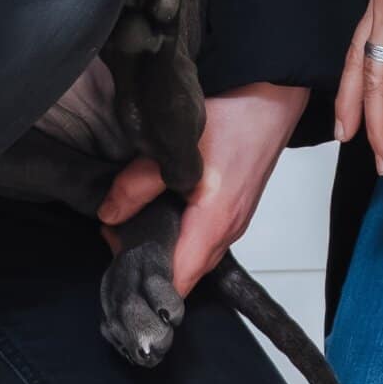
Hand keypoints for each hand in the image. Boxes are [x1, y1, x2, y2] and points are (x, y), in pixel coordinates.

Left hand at [96, 82, 307, 295]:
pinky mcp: (233, 211)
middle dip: (147, 264)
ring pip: (193, 257)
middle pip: (184, 274)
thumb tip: (109, 214)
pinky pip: (202, 240)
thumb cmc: (234, 118)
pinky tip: (157, 212)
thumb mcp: (178, 147)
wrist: (273, 98)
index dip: (145, 284)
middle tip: (114, 236)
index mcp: (213, 225)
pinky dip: (178, 236)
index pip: (177, 283)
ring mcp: (233, 224)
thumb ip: (139, 183)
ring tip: (129, 225)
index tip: (116, 268)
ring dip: (163, 249)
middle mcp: (227, 233)